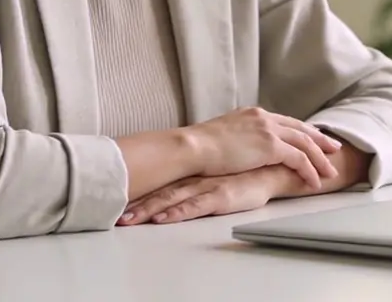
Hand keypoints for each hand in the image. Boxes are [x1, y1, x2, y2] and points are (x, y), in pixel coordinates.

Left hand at [119, 168, 288, 225]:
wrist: (276, 171)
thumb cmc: (250, 175)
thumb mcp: (221, 177)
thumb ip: (203, 181)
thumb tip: (184, 189)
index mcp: (194, 176)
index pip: (161, 185)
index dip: (140, 194)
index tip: (117, 203)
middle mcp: (196, 181)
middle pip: (160, 193)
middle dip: (137, 206)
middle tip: (116, 217)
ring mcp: (207, 188)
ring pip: (170, 200)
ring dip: (147, 211)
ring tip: (127, 220)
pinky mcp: (221, 197)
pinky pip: (194, 207)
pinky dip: (176, 214)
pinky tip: (161, 220)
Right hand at [186, 106, 341, 189]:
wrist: (193, 147)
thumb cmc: (201, 147)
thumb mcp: (224, 134)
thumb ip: (239, 137)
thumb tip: (240, 148)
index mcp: (254, 114)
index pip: (285, 122)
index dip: (302, 131)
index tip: (314, 137)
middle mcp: (264, 118)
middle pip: (301, 129)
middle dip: (320, 139)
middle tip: (334, 148)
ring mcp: (269, 130)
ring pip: (305, 143)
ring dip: (320, 158)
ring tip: (330, 171)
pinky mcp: (271, 146)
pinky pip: (299, 158)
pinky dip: (309, 170)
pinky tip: (314, 181)